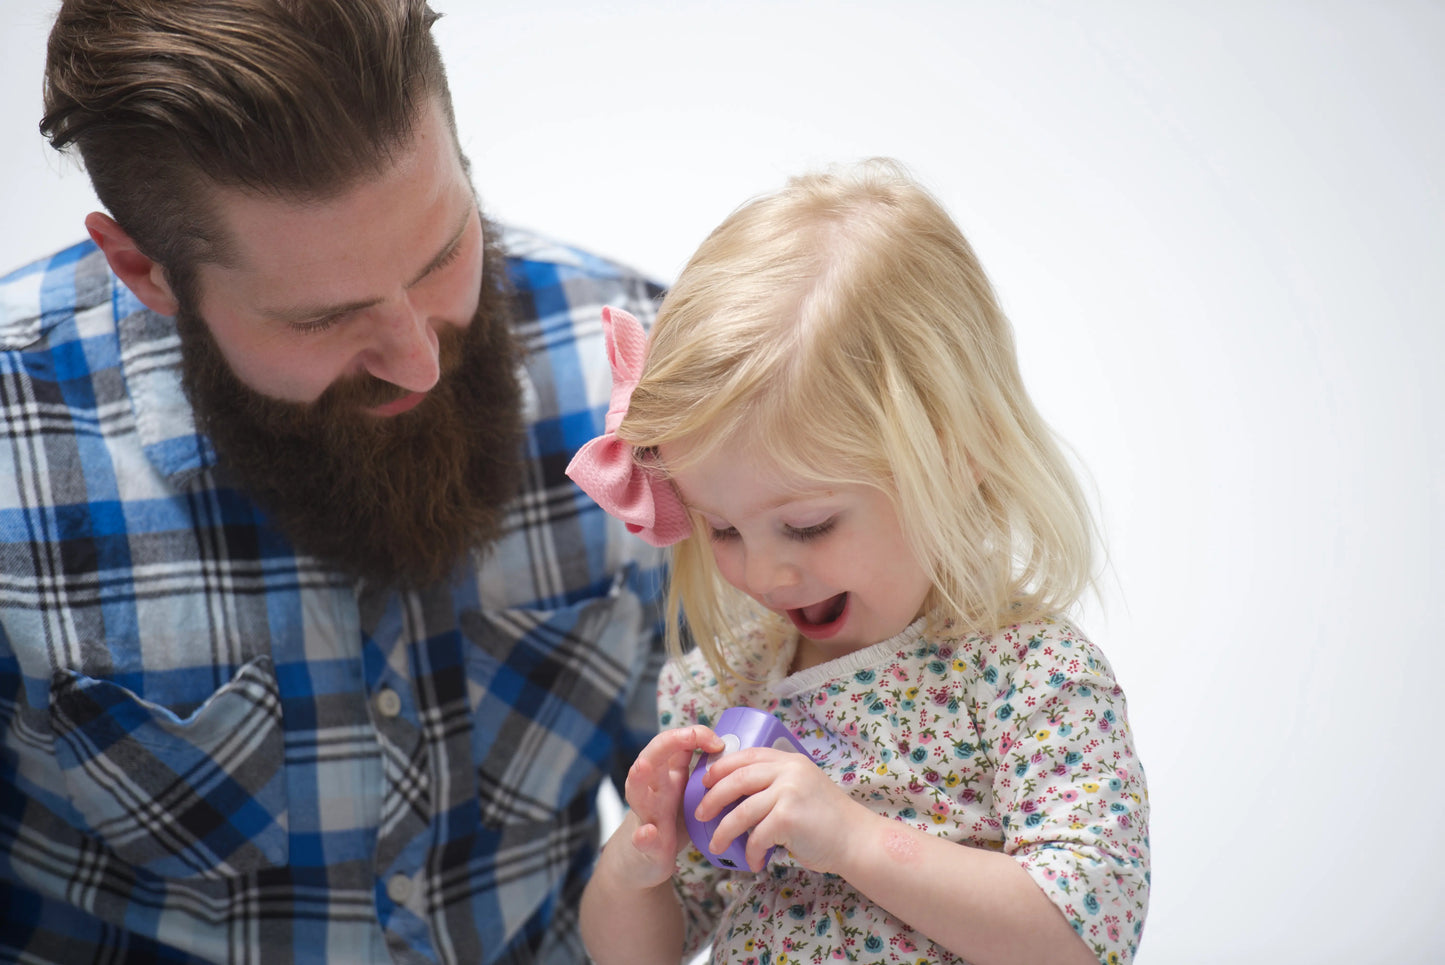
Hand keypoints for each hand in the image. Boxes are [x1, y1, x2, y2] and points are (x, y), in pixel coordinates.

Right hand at [617, 725, 724, 887]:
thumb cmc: (669, 816)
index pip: (672, 742)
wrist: (646, 856)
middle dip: (664, 744)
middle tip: (683, 737)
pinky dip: (643, 835)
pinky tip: (648, 833)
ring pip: (636, 792)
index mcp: (663, 774)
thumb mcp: (684, 789)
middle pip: (650, 757)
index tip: (719, 744)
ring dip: (639, 779)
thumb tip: (727, 748)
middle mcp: (651, 788)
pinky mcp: (646, 844)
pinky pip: (641, 838)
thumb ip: (699, 769)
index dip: (693, 735)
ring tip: (643, 768)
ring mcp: (646, 815)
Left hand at [696, 744, 871, 872]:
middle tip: (700, 814)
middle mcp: (788, 771)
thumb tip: (738, 797)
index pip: (747, 755)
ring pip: (741, 811)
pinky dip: (751, 852)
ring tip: (716, 846)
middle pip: (736, 779)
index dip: (722, 767)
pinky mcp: (788, 816)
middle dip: (712, 798)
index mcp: (790, 761)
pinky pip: (756, 836)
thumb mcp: (803, 788)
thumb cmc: (828, 820)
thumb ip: (778, 784)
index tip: (706, 781)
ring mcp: (788, 792)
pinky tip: (754, 862)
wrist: (857, 839)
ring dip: (724, 832)